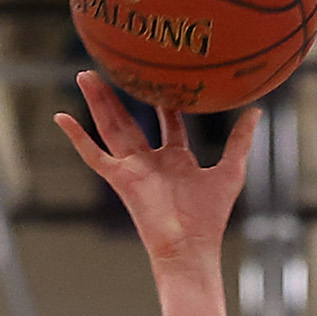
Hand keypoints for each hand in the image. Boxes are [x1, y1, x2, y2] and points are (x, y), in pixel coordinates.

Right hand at [54, 72, 257, 269]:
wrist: (191, 248)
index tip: (161, 75)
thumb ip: (240, 141)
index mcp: (176, 159)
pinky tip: (60, 117)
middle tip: (108, 67)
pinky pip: (93, 155)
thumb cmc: (210, 218)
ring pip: (110, 128)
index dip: (164, 99)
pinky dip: (77, 137)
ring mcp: (133, 169)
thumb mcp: (230, 171)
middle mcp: (151, 161)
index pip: (167, 121)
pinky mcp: (120, 180)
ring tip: (84, 76)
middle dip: (119, 95)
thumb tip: (256, 111)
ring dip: (96, 103)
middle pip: (131, 120)